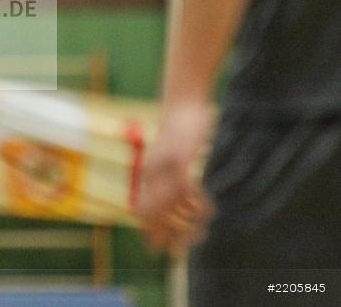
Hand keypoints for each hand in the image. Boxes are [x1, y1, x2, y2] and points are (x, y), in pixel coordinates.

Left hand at [135, 103, 213, 253]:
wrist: (182, 101)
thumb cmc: (180, 129)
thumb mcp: (171, 154)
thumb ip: (169, 173)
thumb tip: (177, 195)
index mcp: (148, 173)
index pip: (143, 211)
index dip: (150, 232)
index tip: (159, 249)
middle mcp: (152, 172)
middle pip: (156, 214)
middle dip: (167, 236)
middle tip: (180, 251)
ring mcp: (164, 166)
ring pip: (172, 206)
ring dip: (187, 224)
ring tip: (200, 236)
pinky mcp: (179, 158)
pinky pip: (187, 189)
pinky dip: (198, 204)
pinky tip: (208, 211)